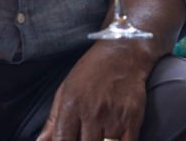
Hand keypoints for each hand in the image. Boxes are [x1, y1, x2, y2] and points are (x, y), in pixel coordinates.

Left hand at [37, 42, 151, 140]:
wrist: (125, 52)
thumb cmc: (92, 70)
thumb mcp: (65, 89)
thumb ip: (53, 120)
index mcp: (71, 106)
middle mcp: (92, 113)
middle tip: (85, 135)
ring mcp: (114, 117)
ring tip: (97, 134)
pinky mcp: (133, 118)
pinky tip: (114, 138)